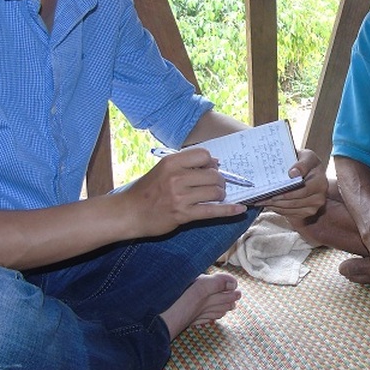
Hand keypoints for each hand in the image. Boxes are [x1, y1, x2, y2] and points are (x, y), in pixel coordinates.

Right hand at [124, 147, 246, 237]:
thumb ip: (186, 164)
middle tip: (216, 185)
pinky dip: (229, 210)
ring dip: (220, 195)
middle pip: (213, 174)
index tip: (211, 168)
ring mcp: (180, 197)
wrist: (129, 213)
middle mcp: (176, 177)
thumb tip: (215, 162)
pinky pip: (213, 211)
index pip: (203, 155)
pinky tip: (240, 209)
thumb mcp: (162, 170)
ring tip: (216, 196)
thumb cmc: (146, 191)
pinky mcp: (183, 214)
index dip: (211, 162)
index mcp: (171, 163)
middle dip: (220, 181)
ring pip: (215, 192)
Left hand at [257, 148, 327, 217]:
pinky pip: (290, 213)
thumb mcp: (306, 156)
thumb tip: (293, 173)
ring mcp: (314, 206)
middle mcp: (320, 196)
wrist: (310, 172)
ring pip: (291, 208)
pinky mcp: (307, 212)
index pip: (303, 190)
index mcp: (320, 181)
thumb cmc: (305, 162)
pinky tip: (269, 203)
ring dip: (275, 205)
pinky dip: (278, 209)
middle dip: (277, 199)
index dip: (288, 192)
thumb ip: (302, 164)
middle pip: (295, 201)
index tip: (274, 190)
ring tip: (261, 200)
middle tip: (261, 197)